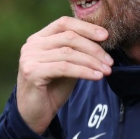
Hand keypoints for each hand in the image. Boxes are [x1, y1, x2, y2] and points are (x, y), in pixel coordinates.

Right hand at [16, 16, 112, 133]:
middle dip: (93, 48)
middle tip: (110, 60)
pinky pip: (65, 68)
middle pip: (69, 37)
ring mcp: (30, 57)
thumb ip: (77, 52)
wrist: (34, 115)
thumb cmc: (52, 90)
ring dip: (92, 61)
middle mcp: (32, 45)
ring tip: (106, 70)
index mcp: (38, 38)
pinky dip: (84, 71)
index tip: (105, 36)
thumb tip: (101, 42)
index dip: (86, 27)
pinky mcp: (32, 71)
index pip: (64, 23)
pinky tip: (97, 76)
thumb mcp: (67, 66)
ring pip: (68, 53)